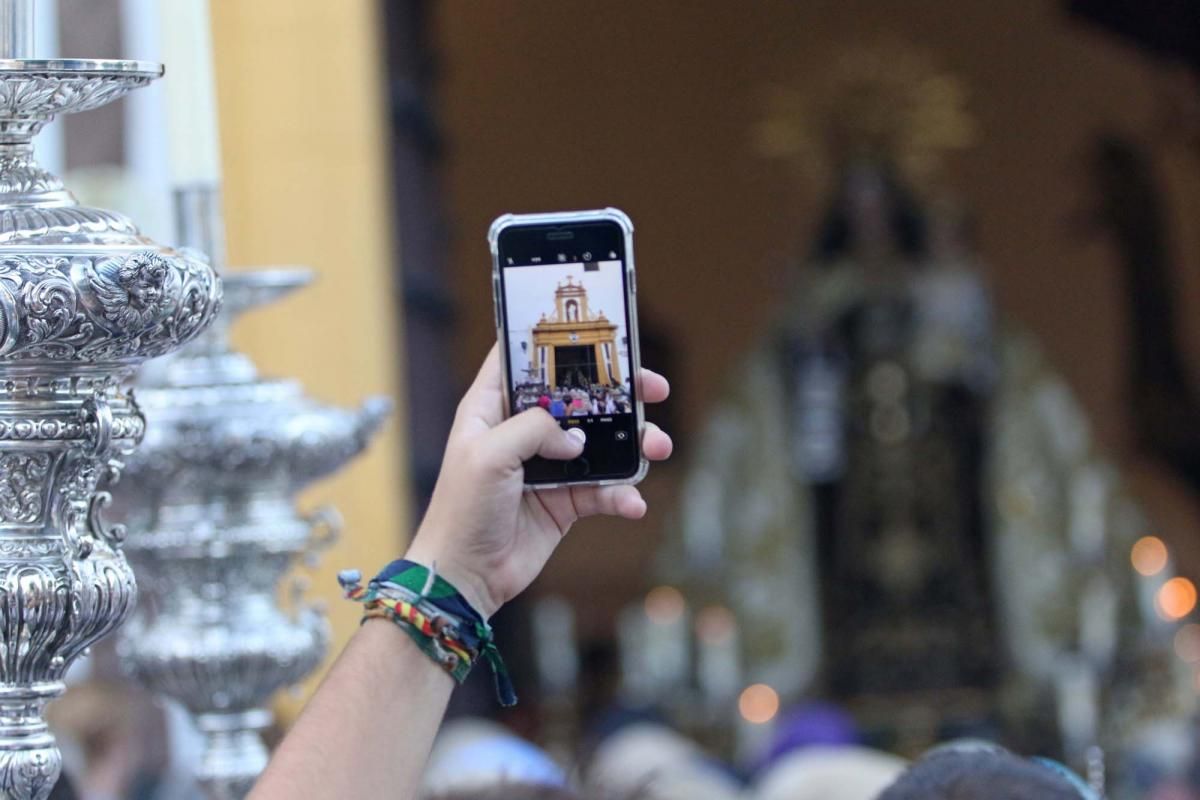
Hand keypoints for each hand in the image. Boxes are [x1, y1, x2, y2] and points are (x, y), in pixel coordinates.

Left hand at [405, 345, 671, 617]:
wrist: (465, 576)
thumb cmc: (460, 511)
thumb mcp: (488, 455)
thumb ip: (534, 430)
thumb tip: (576, 438)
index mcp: (493, 409)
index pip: (524, 361)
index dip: (558, 344)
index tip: (598, 335)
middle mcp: (523, 432)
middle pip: (579, 398)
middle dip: (619, 392)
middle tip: (654, 388)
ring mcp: (548, 466)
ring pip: (601, 444)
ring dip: (634, 445)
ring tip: (657, 447)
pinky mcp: (565, 501)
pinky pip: (604, 490)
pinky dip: (623, 495)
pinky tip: (632, 503)